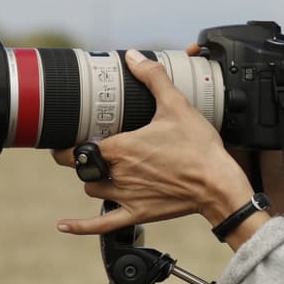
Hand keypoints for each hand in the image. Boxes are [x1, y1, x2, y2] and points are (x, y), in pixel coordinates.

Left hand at [52, 49, 257, 237]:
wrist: (219, 184)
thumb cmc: (199, 147)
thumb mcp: (176, 105)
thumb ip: (152, 78)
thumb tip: (133, 57)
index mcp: (122, 148)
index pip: (79, 148)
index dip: (67, 143)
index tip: (65, 136)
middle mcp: (119, 174)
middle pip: (84, 168)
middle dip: (81, 159)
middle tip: (82, 150)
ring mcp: (126, 196)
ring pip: (92, 189)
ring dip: (93, 179)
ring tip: (102, 170)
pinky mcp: (138, 213)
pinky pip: (101, 225)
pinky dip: (81, 226)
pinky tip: (64, 225)